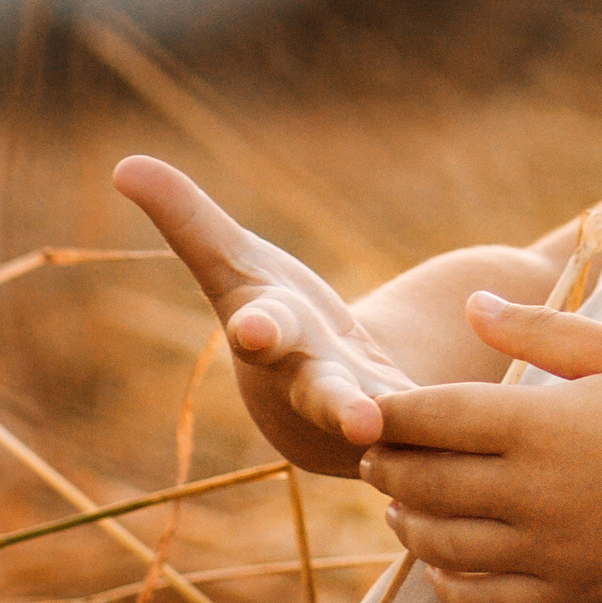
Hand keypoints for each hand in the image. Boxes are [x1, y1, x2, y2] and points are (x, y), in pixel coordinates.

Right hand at [114, 155, 421, 465]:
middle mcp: (311, 381)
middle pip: (321, 393)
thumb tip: (121, 164)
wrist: (310, 412)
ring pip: (382, 430)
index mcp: (273, 332)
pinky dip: (447, 430)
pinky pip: (426, 432)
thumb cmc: (272, 317)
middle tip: (357, 418)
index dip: (257, 326)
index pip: (260, 325)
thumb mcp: (234, 263)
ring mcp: (358, 411)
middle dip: (334, 402)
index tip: (255, 329)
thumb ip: (186, 219)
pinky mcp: (404, 428)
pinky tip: (480, 433)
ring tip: (409, 438)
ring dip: (401, 432)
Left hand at [359, 292, 601, 602]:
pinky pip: (480, 602)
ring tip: (399, 504)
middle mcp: (537, 491)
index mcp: (544, 424)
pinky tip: (438, 565)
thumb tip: (472, 302)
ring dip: (406, 523)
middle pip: (425, 482)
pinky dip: (445, 588)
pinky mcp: (565, 593)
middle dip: (387, 466)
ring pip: (441, 545)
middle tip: (375, 455)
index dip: (390, 413)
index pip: (435, 417)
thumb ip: (541, 328)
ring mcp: (549, 549)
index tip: (372, 409)